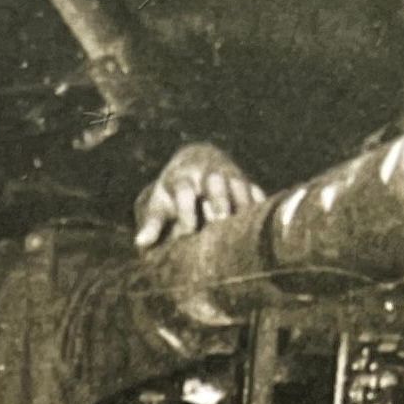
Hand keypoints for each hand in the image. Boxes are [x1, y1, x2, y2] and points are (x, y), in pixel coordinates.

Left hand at [135, 142, 264, 247]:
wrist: (195, 160)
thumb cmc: (173, 190)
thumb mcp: (160, 203)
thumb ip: (153, 223)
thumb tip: (140, 243)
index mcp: (182, 177)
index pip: (184, 190)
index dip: (185, 211)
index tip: (186, 233)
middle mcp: (207, 171)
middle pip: (215, 181)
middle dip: (218, 199)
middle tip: (220, 221)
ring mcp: (229, 174)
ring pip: (239, 183)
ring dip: (242, 203)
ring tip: (243, 227)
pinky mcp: (246, 181)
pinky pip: (256, 190)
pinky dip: (259, 205)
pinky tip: (263, 224)